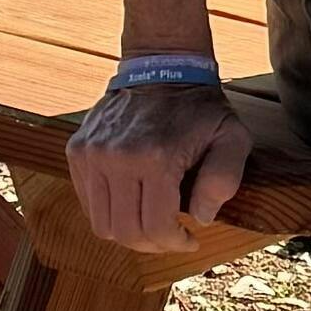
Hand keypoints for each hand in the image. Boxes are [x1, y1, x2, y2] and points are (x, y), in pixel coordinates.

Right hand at [67, 81, 251, 253]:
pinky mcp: (77, 150)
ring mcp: (91, 153)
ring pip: (101, 223)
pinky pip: (87, 201)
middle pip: (125, 232)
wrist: (160, 66)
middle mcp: (116, 158)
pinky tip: (132, 199)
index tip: (189, 239)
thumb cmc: (199, 107)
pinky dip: (109, 209)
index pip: (155, 228)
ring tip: (150, 220)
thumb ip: (223, 179)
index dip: (174, 244)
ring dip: (128, 230)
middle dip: (151, 244)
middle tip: (170, 236)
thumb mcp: (232, 137)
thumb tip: (200, 218)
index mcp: (156, 158)